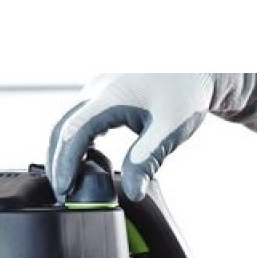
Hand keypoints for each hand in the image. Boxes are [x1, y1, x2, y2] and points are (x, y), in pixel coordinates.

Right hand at [47, 73, 234, 202]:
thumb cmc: (186, 91)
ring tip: (72, 181)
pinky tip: (86, 158)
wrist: (199, 63)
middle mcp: (97, 88)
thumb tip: (132, 194)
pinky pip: (78, 115)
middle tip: (63, 193)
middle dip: (57, 161)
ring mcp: (98, 87)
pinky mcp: (104, 90)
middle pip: (61, 127)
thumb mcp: (168, 130)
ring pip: (66, 120)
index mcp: (109, 97)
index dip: (65, 165)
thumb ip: (146, 161)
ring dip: (63, 150)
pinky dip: (74, 139)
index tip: (65, 191)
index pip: (73, 134)